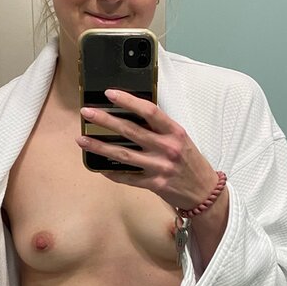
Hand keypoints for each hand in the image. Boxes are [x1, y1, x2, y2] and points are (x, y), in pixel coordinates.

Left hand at [76, 89, 216, 210]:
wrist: (204, 192)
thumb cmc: (191, 162)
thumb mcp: (181, 139)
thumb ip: (160, 129)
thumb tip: (132, 115)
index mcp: (175, 132)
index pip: (149, 111)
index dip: (128, 101)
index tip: (109, 94)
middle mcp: (167, 148)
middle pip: (131, 131)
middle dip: (105, 120)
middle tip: (87, 113)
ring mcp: (160, 167)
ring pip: (124, 155)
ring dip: (100, 147)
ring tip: (82, 140)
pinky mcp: (155, 185)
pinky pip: (128, 177)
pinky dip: (112, 172)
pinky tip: (98, 166)